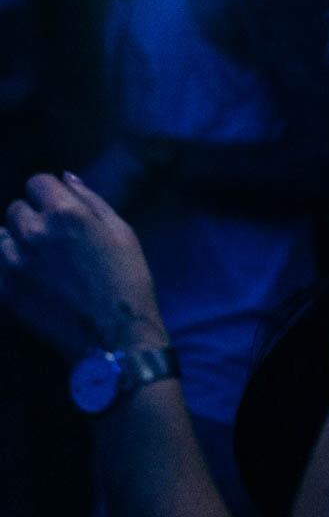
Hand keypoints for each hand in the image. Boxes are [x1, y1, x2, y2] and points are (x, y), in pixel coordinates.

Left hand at [0, 173, 167, 360]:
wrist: (116, 340)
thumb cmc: (128, 281)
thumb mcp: (122, 232)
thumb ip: (91, 200)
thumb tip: (65, 177)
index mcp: (64, 212)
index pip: (37, 182)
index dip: (52, 195)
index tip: (63, 211)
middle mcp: (33, 232)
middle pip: (17, 209)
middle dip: (34, 217)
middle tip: (56, 240)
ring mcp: (15, 264)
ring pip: (2, 236)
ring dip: (19, 242)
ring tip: (42, 261)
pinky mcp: (7, 292)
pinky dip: (11, 268)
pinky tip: (34, 280)